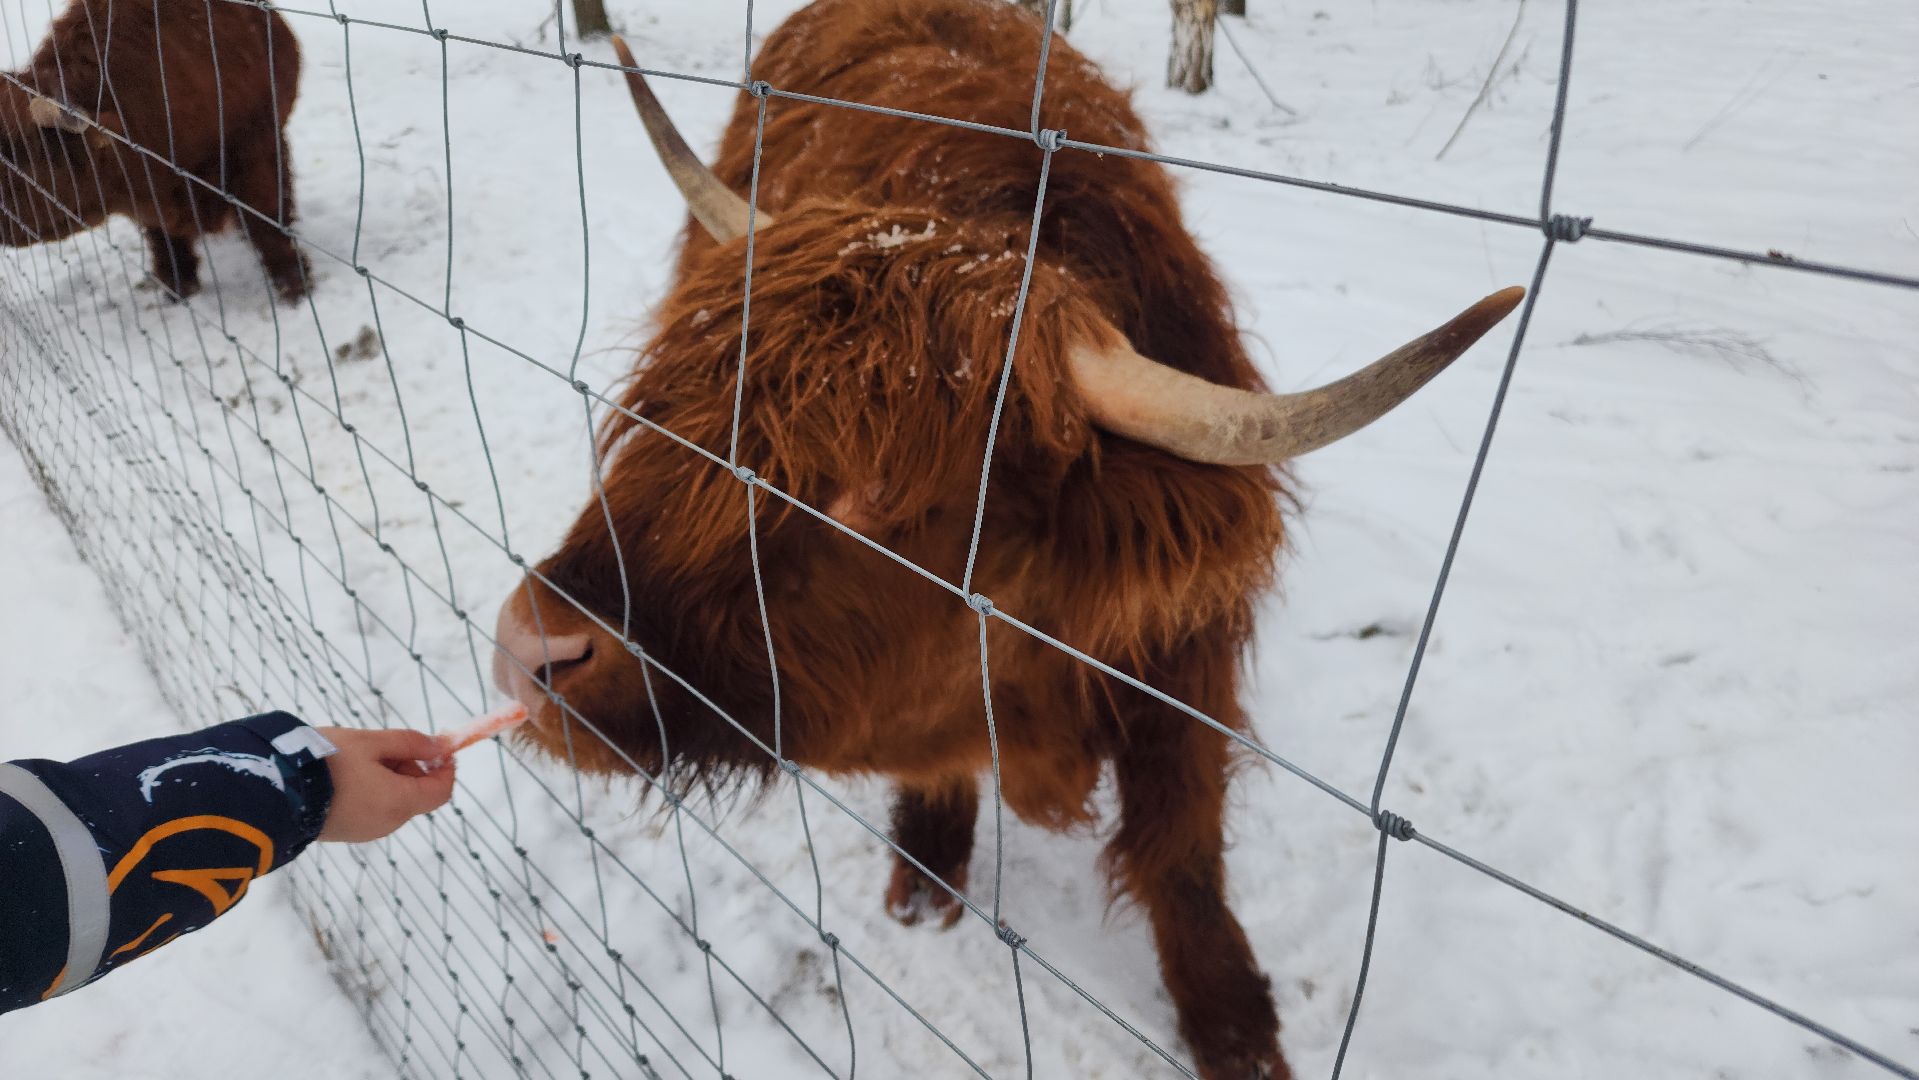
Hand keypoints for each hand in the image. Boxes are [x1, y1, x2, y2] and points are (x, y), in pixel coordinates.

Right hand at [314, 727, 455, 842]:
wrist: (274, 792)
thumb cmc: (326, 762)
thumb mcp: (370, 742)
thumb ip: (409, 743)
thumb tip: (440, 747)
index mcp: (399, 803)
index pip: (441, 792)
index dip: (445, 768)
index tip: (437, 747)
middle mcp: (387, 824)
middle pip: (416, 794)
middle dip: (409, 767)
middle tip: (383, 745)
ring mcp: (365, 831)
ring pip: (392, 800)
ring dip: (388, 777)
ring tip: (357, 757)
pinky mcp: (345, 832)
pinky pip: (370, 809)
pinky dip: (370, 790)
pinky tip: (344, 774)